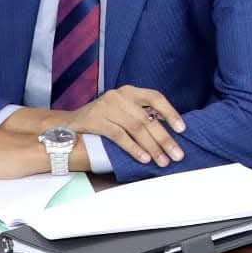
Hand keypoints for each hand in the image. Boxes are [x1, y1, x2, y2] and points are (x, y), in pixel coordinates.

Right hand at [62, 85, 185, 167]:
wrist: (68, 124)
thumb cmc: (103, 119)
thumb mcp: (124, 112)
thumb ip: (143, 116)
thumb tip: (170, 133)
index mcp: (130, 92)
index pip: (155, 97)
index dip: (170, 112)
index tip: (182, 129)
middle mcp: (120, 96)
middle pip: (147, 118)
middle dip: (165, 138)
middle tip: (177, 154)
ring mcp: (106, 107)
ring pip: (136, 128)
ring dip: (152, 147)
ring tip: (163, 161)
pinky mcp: (95, 120)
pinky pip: (119, 136)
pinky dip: (133, 148)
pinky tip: (144, 158)